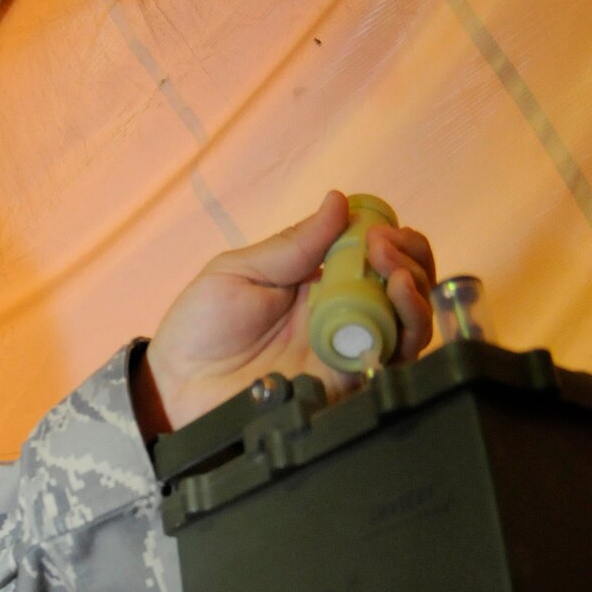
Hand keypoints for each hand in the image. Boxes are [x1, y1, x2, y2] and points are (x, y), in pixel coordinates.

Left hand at [132, 191, 436, 439]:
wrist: (176, 390)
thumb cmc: (198, 329)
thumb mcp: (239, 271)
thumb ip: (292, 244)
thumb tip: (339, 201)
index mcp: (318, 282)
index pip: (374, 253)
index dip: (389, 235)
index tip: (379, 227)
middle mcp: (341, 315)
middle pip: (403, 284)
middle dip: (410, 257)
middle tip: (386, 247)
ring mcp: (347, 351)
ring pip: (409, 322)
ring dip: (415, 291)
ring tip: (396, 274)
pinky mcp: (347, 386)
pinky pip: (393, 360)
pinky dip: (406, 329)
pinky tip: (394, 304)